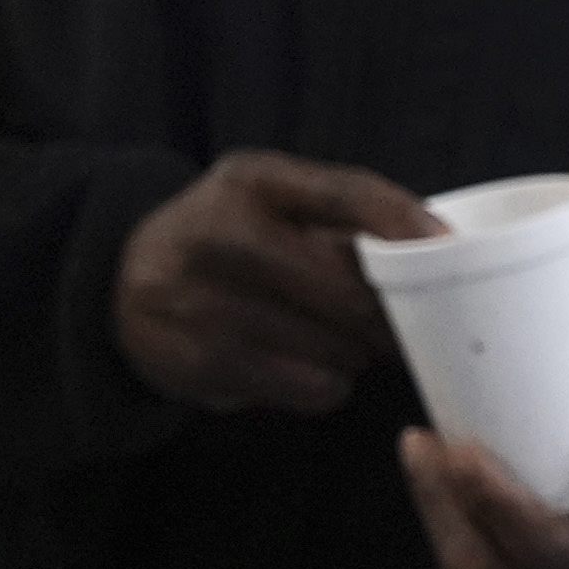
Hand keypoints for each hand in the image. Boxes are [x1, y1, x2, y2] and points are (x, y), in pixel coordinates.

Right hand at [114, 151, 441, 411]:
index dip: (406, 224)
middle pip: (349, 290)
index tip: (449, 249)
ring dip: (361, 352)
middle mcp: (214, 235)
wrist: (119, 279)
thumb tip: (444, 248)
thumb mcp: (278, 201)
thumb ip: (352, 215)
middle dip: (390, 313)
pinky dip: (327, 383)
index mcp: (249, 182)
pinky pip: (305, 387)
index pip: (349, 194)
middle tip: (409, 322)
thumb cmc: (235, 238)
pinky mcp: (190, 362)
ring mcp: (193, 301)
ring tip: (350, 341)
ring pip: (334, 347)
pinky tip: (308, 365)